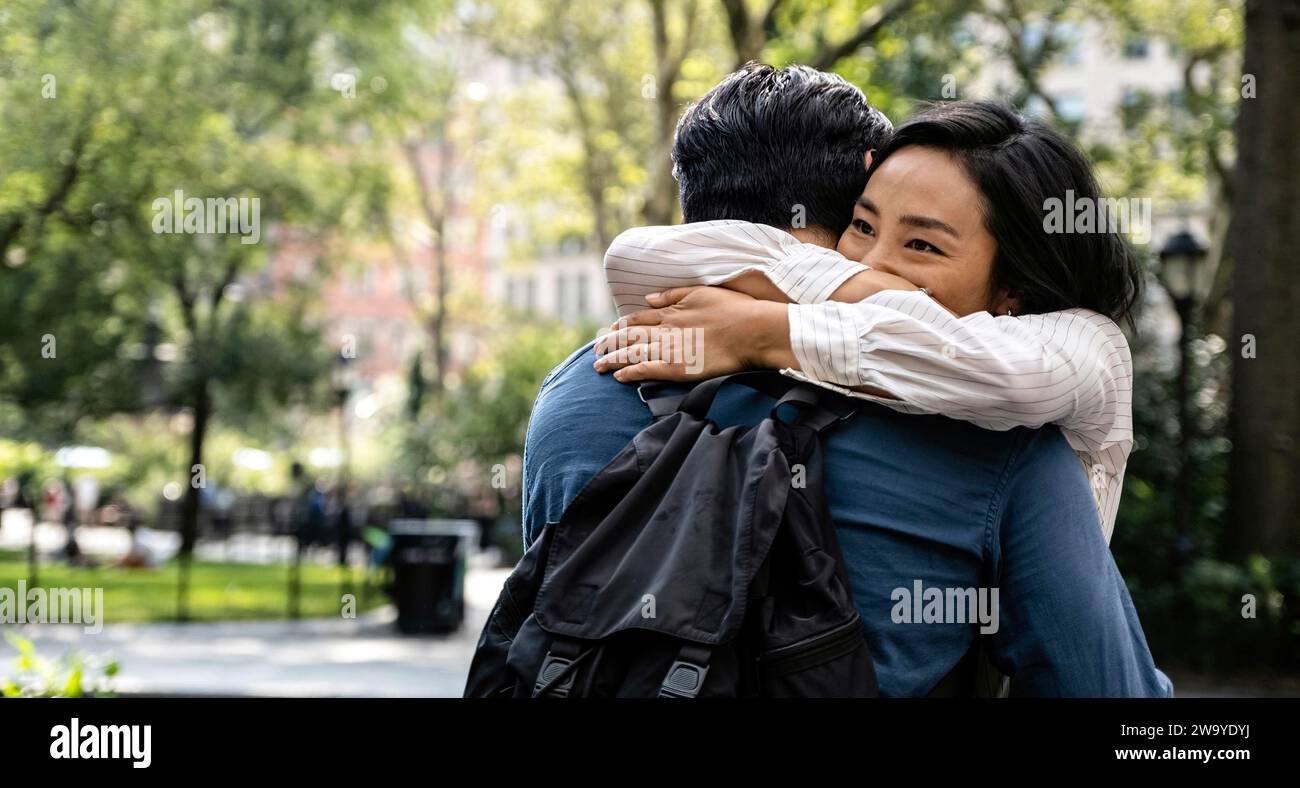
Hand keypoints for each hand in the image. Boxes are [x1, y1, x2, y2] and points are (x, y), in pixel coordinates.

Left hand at [593, 286, 790, 382]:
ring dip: (612, 359)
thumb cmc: (733, 309)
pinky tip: (618, 376)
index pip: (637, 319)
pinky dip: (629, 372)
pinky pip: (645, 370)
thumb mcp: (701, 291)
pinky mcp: (676, 368)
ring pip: (631, 353)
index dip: (622, 325)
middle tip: (595, 350)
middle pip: (628, 336)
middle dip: (609, 343)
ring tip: (597, 366)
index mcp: (671, 312)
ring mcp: (669, 349)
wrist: (751, 330)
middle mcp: (665, 330)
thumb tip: (649, 298)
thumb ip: (672, 295)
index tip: (611, 330)